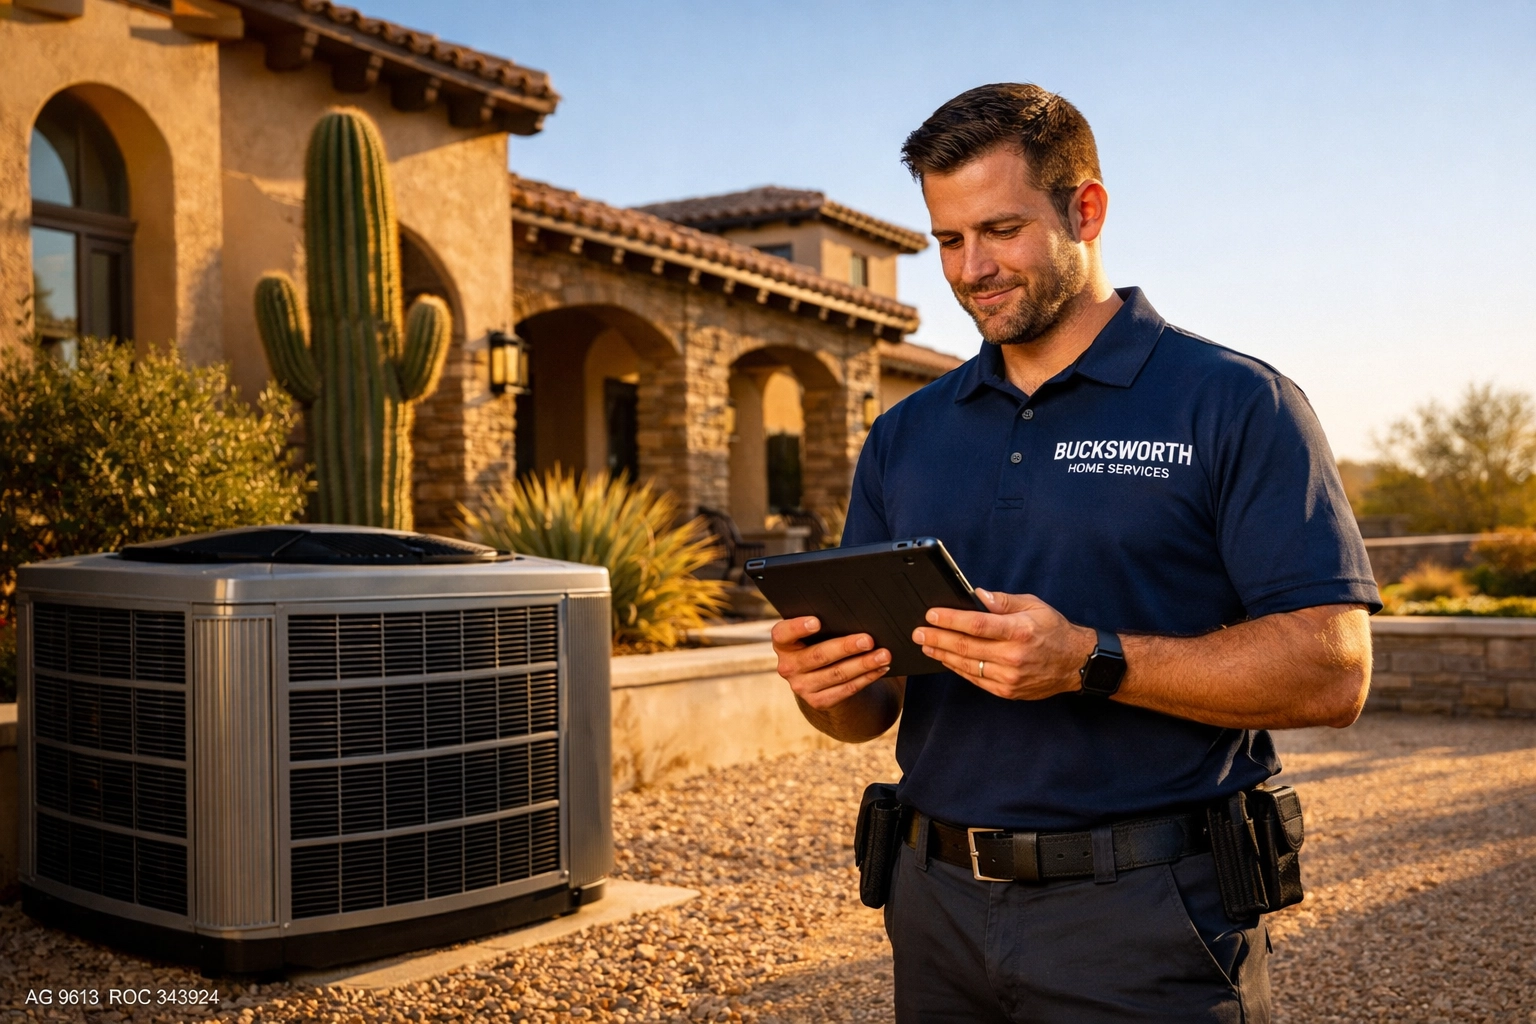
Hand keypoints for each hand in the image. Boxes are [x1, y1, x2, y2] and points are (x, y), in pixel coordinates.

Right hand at [771, 616, 892, 709]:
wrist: (818, 677)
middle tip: (868, 640)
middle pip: (818, 655)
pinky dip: (866, 678)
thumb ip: (824, 624)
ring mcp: (801, 686)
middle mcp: (788, 667)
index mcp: (783, 644)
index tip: (817, 621)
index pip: (783, 633)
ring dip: (863, 664)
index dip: (798, 627)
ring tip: (883, 655)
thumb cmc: (818, 642)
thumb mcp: (813, 633)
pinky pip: (846, 689)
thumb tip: (855, 615)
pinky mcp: (817, 701)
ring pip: (837, 674)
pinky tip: (880, 669)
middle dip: (846, 647)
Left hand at [913, 589, 1095, 700]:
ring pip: (966, 665)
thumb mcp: (1033, 605)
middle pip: (965, 647)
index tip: (931, 614)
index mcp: (1020, 630)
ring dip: (942, 655)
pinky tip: (945, 659)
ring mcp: (1009, 677)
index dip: (950, 619)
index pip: (976, 624)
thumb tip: (976, 594)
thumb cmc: (1053, 630)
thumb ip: (1002, 601)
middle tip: (918, 632)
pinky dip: (957, 669)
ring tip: (926, 645)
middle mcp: (1013, 656)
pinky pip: (975, 679)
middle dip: (937, 638)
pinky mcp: (1007, 691)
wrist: (1075, 664)